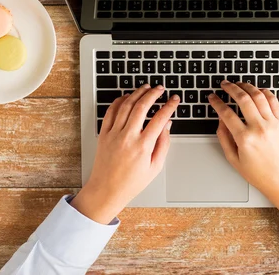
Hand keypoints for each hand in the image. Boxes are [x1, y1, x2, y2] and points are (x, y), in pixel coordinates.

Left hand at [71, 85, 179, 223]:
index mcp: (143, 146)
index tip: (174, 99)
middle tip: (160, 89)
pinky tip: (127, 97)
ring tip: (145, 88)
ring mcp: (114, 134)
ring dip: (137, 93)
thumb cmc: (131, 182)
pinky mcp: (104, 134)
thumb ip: (163, 144)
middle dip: (153, 93)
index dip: (169, 106)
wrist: (106, 190)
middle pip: (142, 106)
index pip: (160, 118)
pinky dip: (119, 101)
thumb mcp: (155, 167)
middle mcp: (128, 137)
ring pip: (126, 105)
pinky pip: (111, 111)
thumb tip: (167, 125)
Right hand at [209, 81, 278, 225]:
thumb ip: (224, 138)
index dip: (217, 102)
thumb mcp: (233, 159)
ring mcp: (272, 123)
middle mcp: (259, 128)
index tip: (212, 97)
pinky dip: (265, 92)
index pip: (226, 113)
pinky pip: (274, 101)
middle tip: (224, 84)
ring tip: (239, 84)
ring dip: (247, 86)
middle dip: (231, 88)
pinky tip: (258, 91)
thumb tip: (220, 120)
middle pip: (243, 99)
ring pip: (259, 96)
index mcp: (245, 138)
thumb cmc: (258, 172)